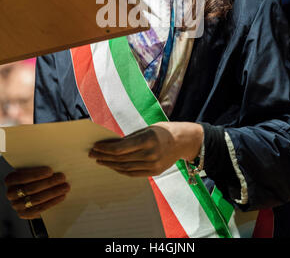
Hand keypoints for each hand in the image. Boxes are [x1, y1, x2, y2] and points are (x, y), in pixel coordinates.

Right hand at [5, 166, 69, 218]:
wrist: (30, 193)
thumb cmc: (34, 177)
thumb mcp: (32, 171)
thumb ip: (39, 169)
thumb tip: (55, 164)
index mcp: (11, 179)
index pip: (23, 177)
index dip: (37, 174)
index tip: (50, 171)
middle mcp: (11, 193)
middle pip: (32, 189)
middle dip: (49, 183)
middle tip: (62, 177)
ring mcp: (17, 205)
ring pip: (36, 199)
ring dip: (53, 192)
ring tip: (65, 187)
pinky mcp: (24, 214)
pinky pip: (39, 209)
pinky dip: (52, 202)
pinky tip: (61, 196)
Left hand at [89, 121, 203, 176]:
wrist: (183, 141)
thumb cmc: (162, 131)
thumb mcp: (146, 129)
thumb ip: (130, 138)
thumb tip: (110, 145)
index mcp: (147, 139)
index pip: (121, 148)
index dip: (106, 149)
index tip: (96, 146)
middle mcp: (150, 153)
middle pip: (121, 158)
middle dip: (104, 156)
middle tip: (93, 154)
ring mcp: (153, 164)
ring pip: (125, 167)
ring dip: (110, 164)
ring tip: (100, 160)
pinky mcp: (155, 171)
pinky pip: (133, 173)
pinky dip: (121, 170)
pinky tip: (113, 166)